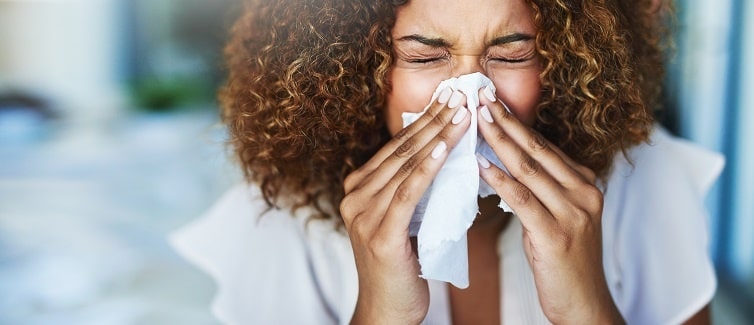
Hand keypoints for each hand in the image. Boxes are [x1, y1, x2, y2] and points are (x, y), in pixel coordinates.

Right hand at [341, 88, 470, 323]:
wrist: (388, 310)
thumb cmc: (400, 265)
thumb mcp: (403, 219)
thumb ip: (410, 189)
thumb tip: (442, 153)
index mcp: (357, 190)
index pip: (395, 147)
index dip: (423, 120)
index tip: (449, 99)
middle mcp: (354, 197)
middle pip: (400, 150)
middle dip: (433, 120)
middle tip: (460, 96)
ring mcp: (363, 215)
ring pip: (406, 166)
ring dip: (437, 137)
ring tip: (462, 115)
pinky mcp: (380, 234)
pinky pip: (408, 192)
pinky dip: (428, 168)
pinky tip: (445, 148)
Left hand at [475, 89, 623, 323]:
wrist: (584, 304)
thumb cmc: (563, 260)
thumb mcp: (557, 216)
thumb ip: (540, 188)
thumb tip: (504, 160)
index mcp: (584, 183)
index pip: (545, 145)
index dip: (516, 121)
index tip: (491, 100)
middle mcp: (583, 192)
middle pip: (537, 149)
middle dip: (506, 120)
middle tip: (480, 95)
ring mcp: (573, 212)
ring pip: (529, 168)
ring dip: (499, 140)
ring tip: (475, 118)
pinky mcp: (556, 234)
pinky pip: (523, 199)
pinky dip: (500, 179)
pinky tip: (480, 164)